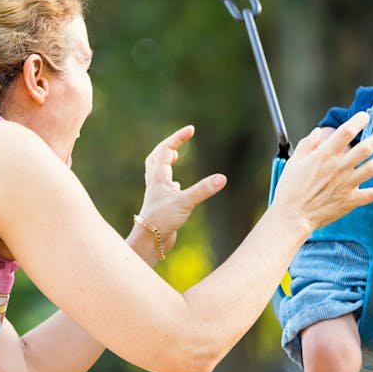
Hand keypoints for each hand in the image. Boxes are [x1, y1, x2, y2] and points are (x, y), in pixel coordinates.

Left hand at [135, 125, 226, 253]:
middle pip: (156, 157)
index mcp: (158, 177)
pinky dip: (170, 181)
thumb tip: (222, 178)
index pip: (167, 150)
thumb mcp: (185, 203)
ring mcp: (157, 194)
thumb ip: (203, 190)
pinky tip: (177, 185)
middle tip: (180, 140)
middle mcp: (155, 183)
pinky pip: (163, 188)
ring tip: (176, 158)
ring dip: (165, 161)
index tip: (191, 130)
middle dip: (168, 146)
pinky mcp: (161, 205)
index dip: (178, 138)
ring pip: (157, 172)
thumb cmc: (161, 221)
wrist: (149, 241)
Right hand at [271, 112, 372, 232]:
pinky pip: (371, 194)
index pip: (345, 132)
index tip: (364, 116)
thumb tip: (318, 131)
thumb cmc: (289, 189)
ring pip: (372, 168)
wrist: (292, 216)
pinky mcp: (350, 201)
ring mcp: (346, 185)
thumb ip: (307, 145)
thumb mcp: (293, 162)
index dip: (357, 121)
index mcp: (323, 156)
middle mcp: (338, 168)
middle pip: (365, 148)